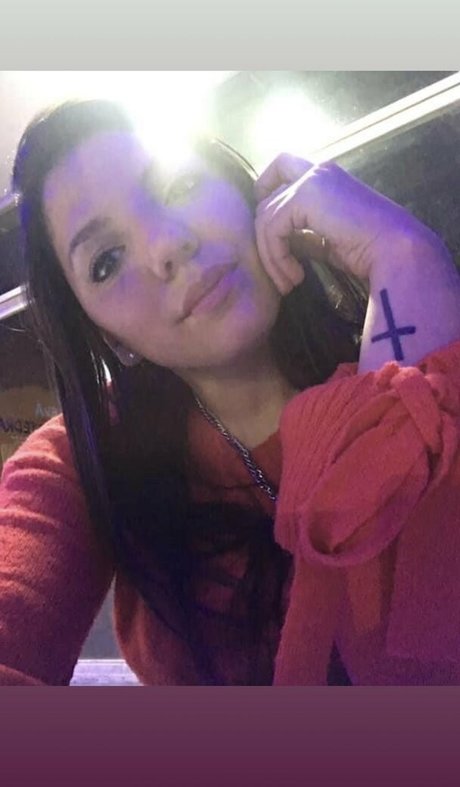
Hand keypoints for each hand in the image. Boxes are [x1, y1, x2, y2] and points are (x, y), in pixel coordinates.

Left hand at [254, 153, 438, 293]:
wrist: (393, 250)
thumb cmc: (368, 251)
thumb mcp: (326, 239)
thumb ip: (303, 234)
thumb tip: (280, 243)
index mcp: (326, 177)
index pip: (281, 170)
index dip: (266, 193)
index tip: (268, 233)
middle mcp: (317, 171)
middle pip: (266, 194)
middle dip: (263, 236)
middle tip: (279, 273)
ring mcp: (312, 180)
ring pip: (265, 216)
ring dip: (271, 256)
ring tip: (289, 282)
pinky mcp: (306, 196)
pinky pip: (272, 227)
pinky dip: (276, 256)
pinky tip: (296, 275)